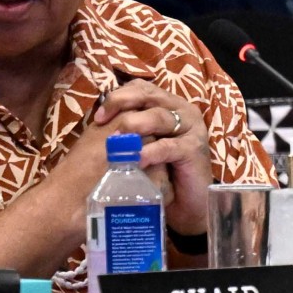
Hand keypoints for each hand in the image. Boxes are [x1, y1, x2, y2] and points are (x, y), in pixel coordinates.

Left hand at [93, 80, 211, 234]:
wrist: (184, 204)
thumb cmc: (159, 172)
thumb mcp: (140, 145)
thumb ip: (127, 130)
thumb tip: (97, 122)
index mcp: (166, 103)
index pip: (140, 88)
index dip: (117, 97)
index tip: (99, 117)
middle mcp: (180, 109)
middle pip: (148, 95)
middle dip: (122, 104)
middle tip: (103, 123)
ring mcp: (191, 128)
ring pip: (158, 117)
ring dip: (133, 126)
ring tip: (115, 142)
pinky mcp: (195, 149)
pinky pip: (168, 146)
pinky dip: (149, 152)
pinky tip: (135, 160)